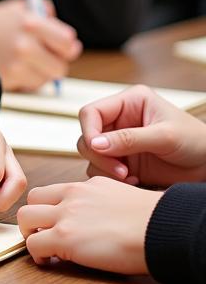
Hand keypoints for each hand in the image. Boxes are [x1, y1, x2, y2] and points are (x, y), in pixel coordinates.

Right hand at [0, 0, 81, 91]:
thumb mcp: (20, 8)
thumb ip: (46, 15)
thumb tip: (69, 39)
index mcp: (31, 23)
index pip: (68, 42)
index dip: (67, 46)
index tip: (61, 46)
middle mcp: (25, 45)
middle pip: (60, 67)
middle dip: (56, 63)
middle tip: (47, 57)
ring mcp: (16, 65)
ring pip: (46, 79)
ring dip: (42, 73)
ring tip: (29, 61)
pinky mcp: (7, 78)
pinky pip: (31, 85)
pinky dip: (28, 79)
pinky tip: (17, 67)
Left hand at [19, 177, 163, 274]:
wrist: (161, 229)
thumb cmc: (153, 220)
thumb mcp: (120, 198)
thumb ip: (99, 203)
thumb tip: (97, 219)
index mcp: (86, 186)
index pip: (52, 191)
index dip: (48, 209)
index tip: (53, 223)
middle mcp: (72, 196)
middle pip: (32, 200)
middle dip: (33, 218)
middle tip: (42, 234)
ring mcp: (66, 215)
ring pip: (25, 218)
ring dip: (29, 234)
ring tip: (43, 248)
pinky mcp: (65, 237)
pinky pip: (34, 244)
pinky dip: (36, 254)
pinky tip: (48, 261)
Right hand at [77, 84, 205, 186]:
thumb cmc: (197, 142)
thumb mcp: (165, 136)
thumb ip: (129, 139)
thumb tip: (94, 143)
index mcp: (129, 102)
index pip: (92, 113)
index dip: (90, 131)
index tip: (99, 149)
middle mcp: (120, 120)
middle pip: (87, 135)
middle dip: (99, 155)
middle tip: (120, 171)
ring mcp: (120, 141)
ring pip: (91, 154)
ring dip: (105, 168)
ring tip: (129, 177)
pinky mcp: (123, 161)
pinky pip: (102, 169)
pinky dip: (111, 178)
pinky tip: (133, 180)